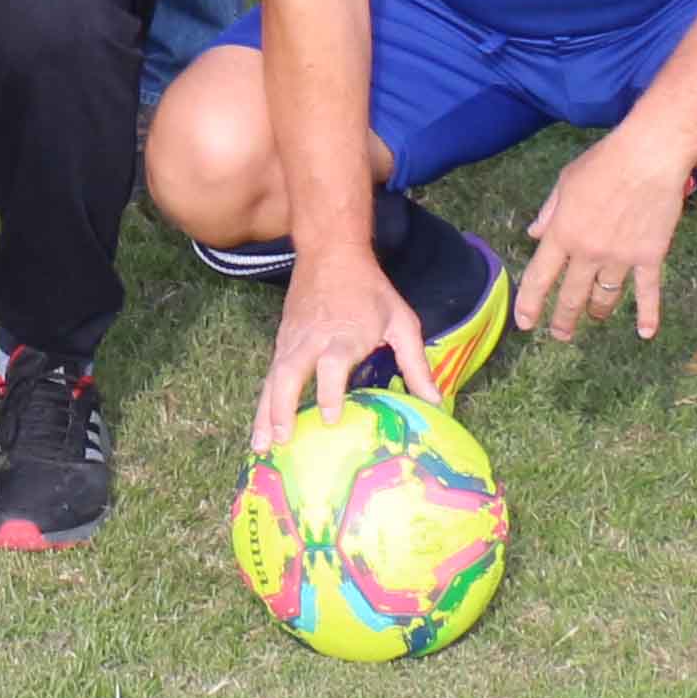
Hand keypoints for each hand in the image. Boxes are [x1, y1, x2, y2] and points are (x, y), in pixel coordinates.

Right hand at [257, 253, 441, 451]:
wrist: (329, 252)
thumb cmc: (369, 289)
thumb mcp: (401, 321)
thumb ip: (415, 364)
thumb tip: (434, 404)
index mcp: (343, 334)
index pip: (331, 365)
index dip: (329, 391)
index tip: (332, 419)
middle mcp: (311, 339)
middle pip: (288, 375)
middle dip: (282, 409)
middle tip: (283, 442)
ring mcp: (291, 340)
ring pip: (272, 378)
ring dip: (264, 412)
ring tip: (261, 445)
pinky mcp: (282, 341)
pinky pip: (270, 374)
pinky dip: (264, 401)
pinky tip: (263, 425)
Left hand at [514, 128, 689, 341]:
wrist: (647, 159)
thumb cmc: (602, 163)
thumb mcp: (564, 183)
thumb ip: (549, 213)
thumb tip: (534, 234)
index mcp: (562, 233)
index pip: (540, 276)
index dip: (531, 303)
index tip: (525, 323)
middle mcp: (588, 252)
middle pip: (572, 295)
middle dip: (564, 319)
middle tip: (560, 335)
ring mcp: (620, 258)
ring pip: (606, 297)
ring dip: (598, 312)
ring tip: (593, 319)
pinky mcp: (650, 257)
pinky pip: (648, 293)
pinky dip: (647, 315)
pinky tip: (645, 333)